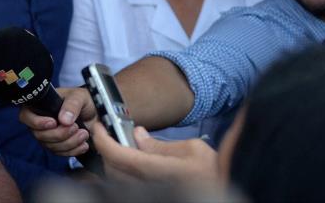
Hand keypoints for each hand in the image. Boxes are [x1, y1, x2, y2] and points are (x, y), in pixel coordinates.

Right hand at [18, 87, 96, 156]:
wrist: (97, 113)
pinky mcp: (58, 146)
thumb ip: (72, 105)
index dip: (37, 122)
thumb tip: (63, 119)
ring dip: (69, 143)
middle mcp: (41, 121)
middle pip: (39, 135)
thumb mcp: (80, 96)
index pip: (26, 116)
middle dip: (59, 134)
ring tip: (84, 133)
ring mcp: (49, 135)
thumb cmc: (85, 100)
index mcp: (41, 106)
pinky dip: (73, 150)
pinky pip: (60, 153)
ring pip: (51, 146)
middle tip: (75, 127)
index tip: (53, 122)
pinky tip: (84, 144)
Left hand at [91, 123, 219, 185]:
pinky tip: (128, 162)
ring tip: (118, 146)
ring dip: (112, 162)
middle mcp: (150, 185)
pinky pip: (126, 186)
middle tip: (107, 134)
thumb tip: (137, 135)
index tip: (99, 128)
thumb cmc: (215, 171)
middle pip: (112, 168)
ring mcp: (150, 193)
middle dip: (105, 149)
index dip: (103, 140)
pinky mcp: (153, 195)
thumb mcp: (192, 150)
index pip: (118, 156)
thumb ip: (159, 145)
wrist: (226, 185)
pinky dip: (121, 172)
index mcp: (159, 171)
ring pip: (116, 179)